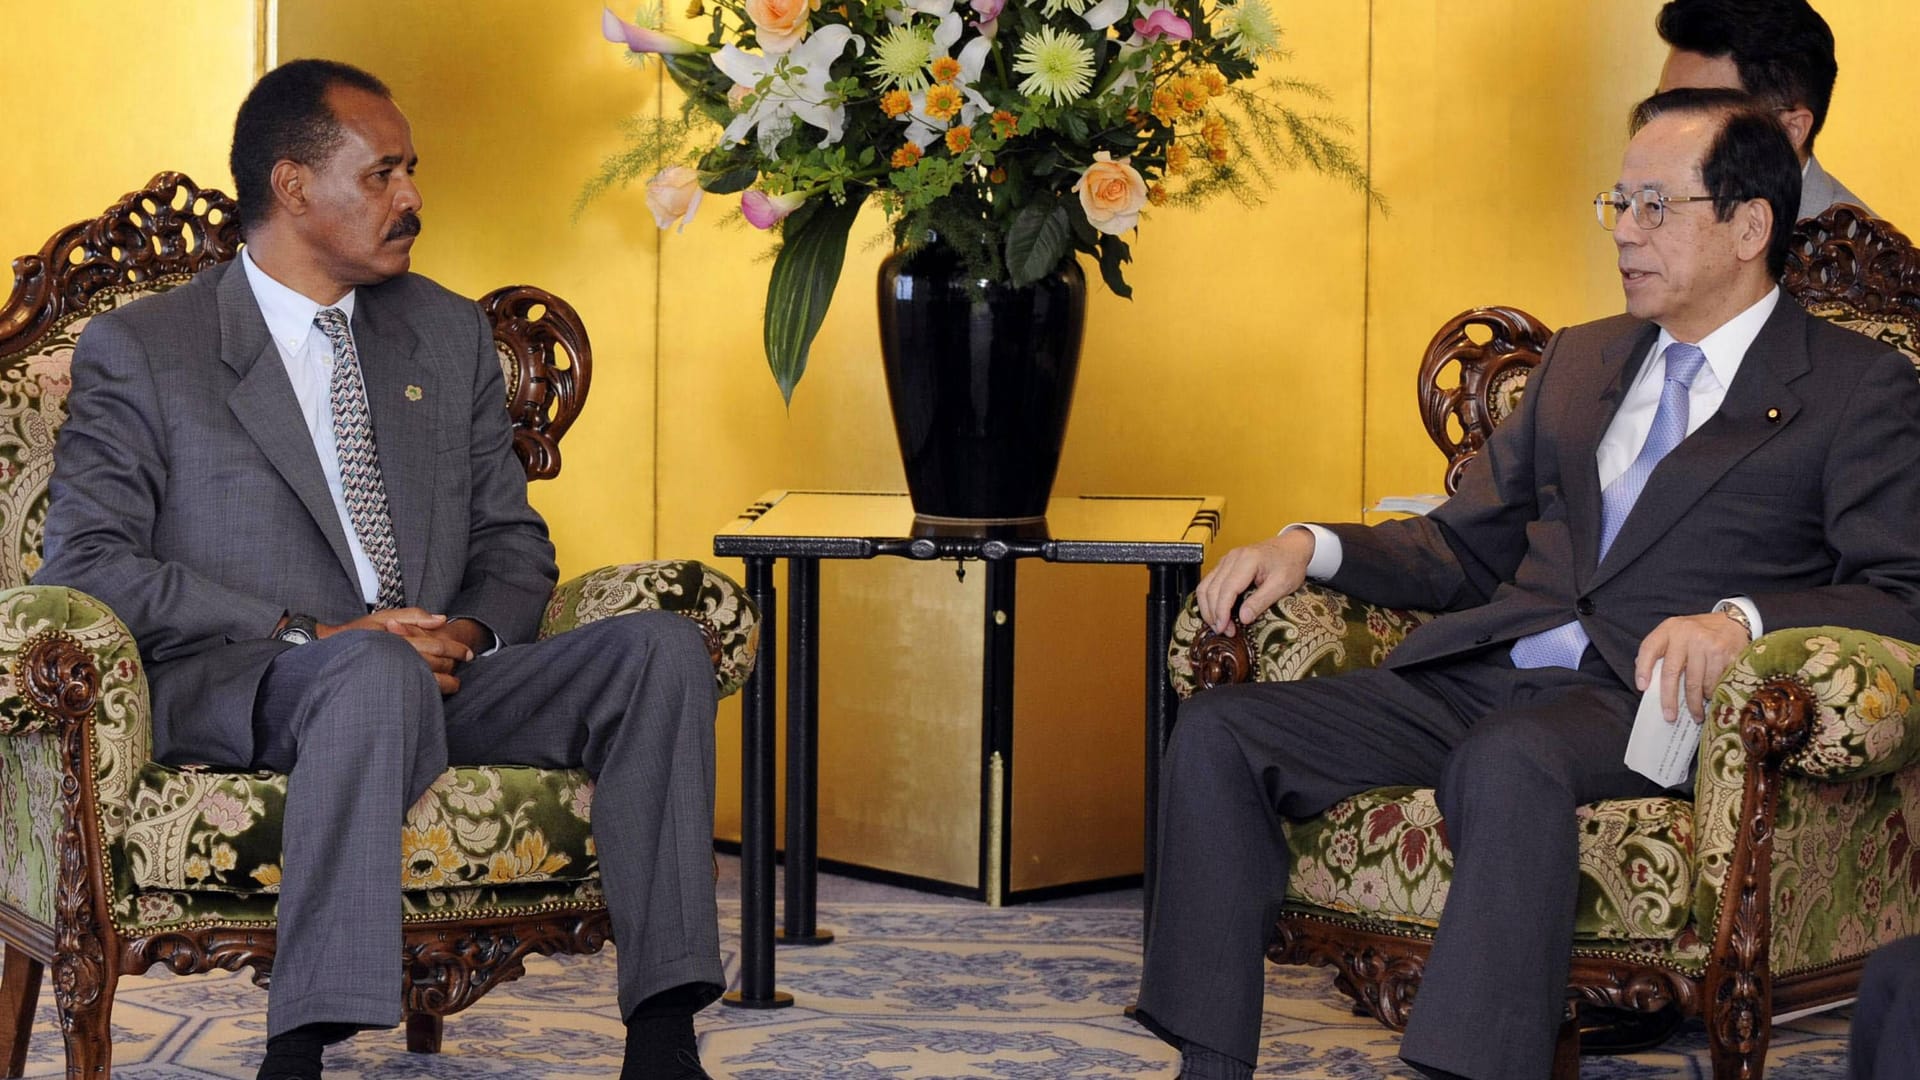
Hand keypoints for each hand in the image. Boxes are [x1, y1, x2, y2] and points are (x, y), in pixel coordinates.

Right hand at [318, 609, 479, 694]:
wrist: (327, 652)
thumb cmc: (357, 633)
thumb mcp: (384, 617)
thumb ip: (414, 616)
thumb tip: (441, 619)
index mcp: (401, 639)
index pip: (437, 646)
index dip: (456, 650)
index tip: (469, 654)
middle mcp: (399, 657)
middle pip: (437, 665)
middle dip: (453, 665)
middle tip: (464, 664)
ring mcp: (395, 673)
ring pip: (430, 682)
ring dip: (446, 683)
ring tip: (455, 683)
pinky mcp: (389, 686)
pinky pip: (416, 691)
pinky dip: (430, 691)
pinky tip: (434, 690)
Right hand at [1195, 529, 1315, 635]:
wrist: (1292, 547)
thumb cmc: (1290, 562)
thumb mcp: (1282, 585)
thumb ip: (1261, 601)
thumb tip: (1243, 618)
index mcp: (1247, 560)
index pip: (1226, 589)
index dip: (1222, 611)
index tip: (1224, 628)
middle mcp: (1232, 558)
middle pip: (1211, 588)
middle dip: (1214, 613)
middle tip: (1223, 630)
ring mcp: (1227, 560)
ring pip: (1205, 586)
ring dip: (1207, 608)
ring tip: (1218, 624)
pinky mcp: (1226, 565)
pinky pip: (1209, 583)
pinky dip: (1209, 599)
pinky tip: (1216, 612)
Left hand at [1634, 611, 1752, 723]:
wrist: (1732, 622)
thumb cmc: (1698, 633)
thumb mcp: (1675, 633)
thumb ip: (1660, 651)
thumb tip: (1646, 680)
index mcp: (1669, 629)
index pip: (1649, 648)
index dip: (1643, 669)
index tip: (1642, 688)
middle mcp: (1687, 634)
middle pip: (1672, 672)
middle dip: (1669, 698)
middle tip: (1669, 716)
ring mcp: (1708, 644)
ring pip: (1696, 683)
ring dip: (1695, 702)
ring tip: (1695, 713)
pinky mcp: (1727, 654)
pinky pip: (1715, 683)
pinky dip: (1712, 695)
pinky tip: (1711, 700)